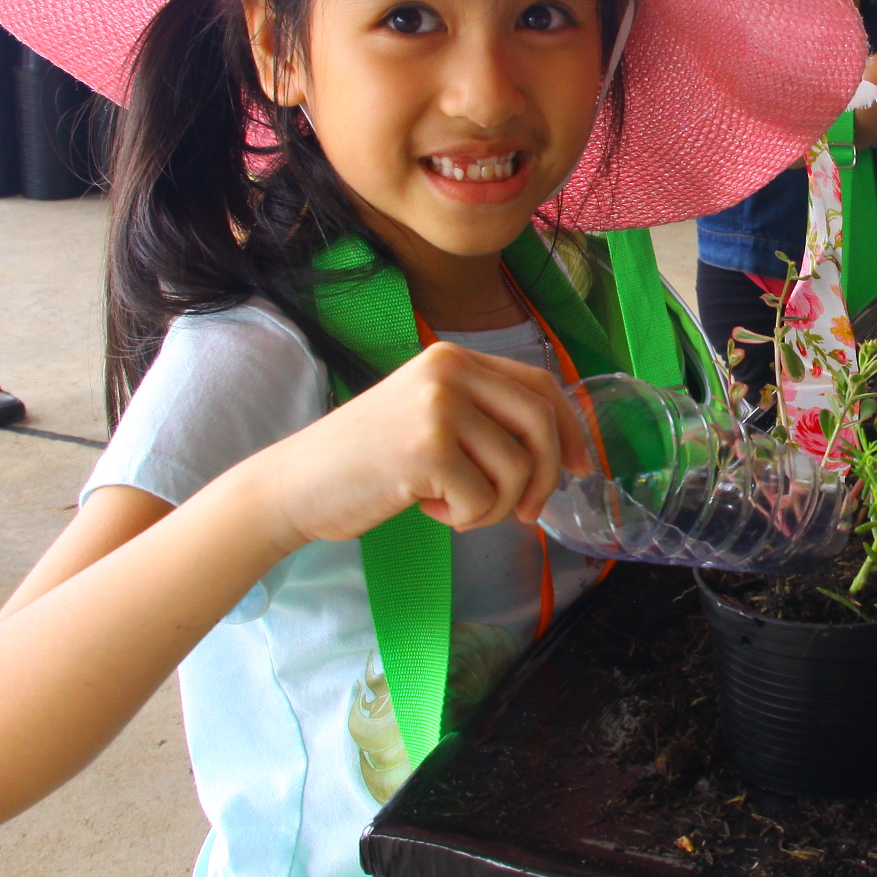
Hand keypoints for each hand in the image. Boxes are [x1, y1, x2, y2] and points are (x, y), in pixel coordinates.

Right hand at [258, 343, 588, 546]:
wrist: (295, 484)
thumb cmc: (367, 461)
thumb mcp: (430, 417)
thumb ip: (485, 418)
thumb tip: (564, 452)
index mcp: (455, 358)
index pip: (541, 384)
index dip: (570, 429)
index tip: (580, 469)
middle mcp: (450, 371)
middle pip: (540, 423)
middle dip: (545, 477)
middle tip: (527, 514)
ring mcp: (439, 406)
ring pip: (517, 467)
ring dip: (496, 506)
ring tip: (454, 507)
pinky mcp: (428, 448)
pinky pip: (484, 498)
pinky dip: (464, 518)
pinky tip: (425, 507)